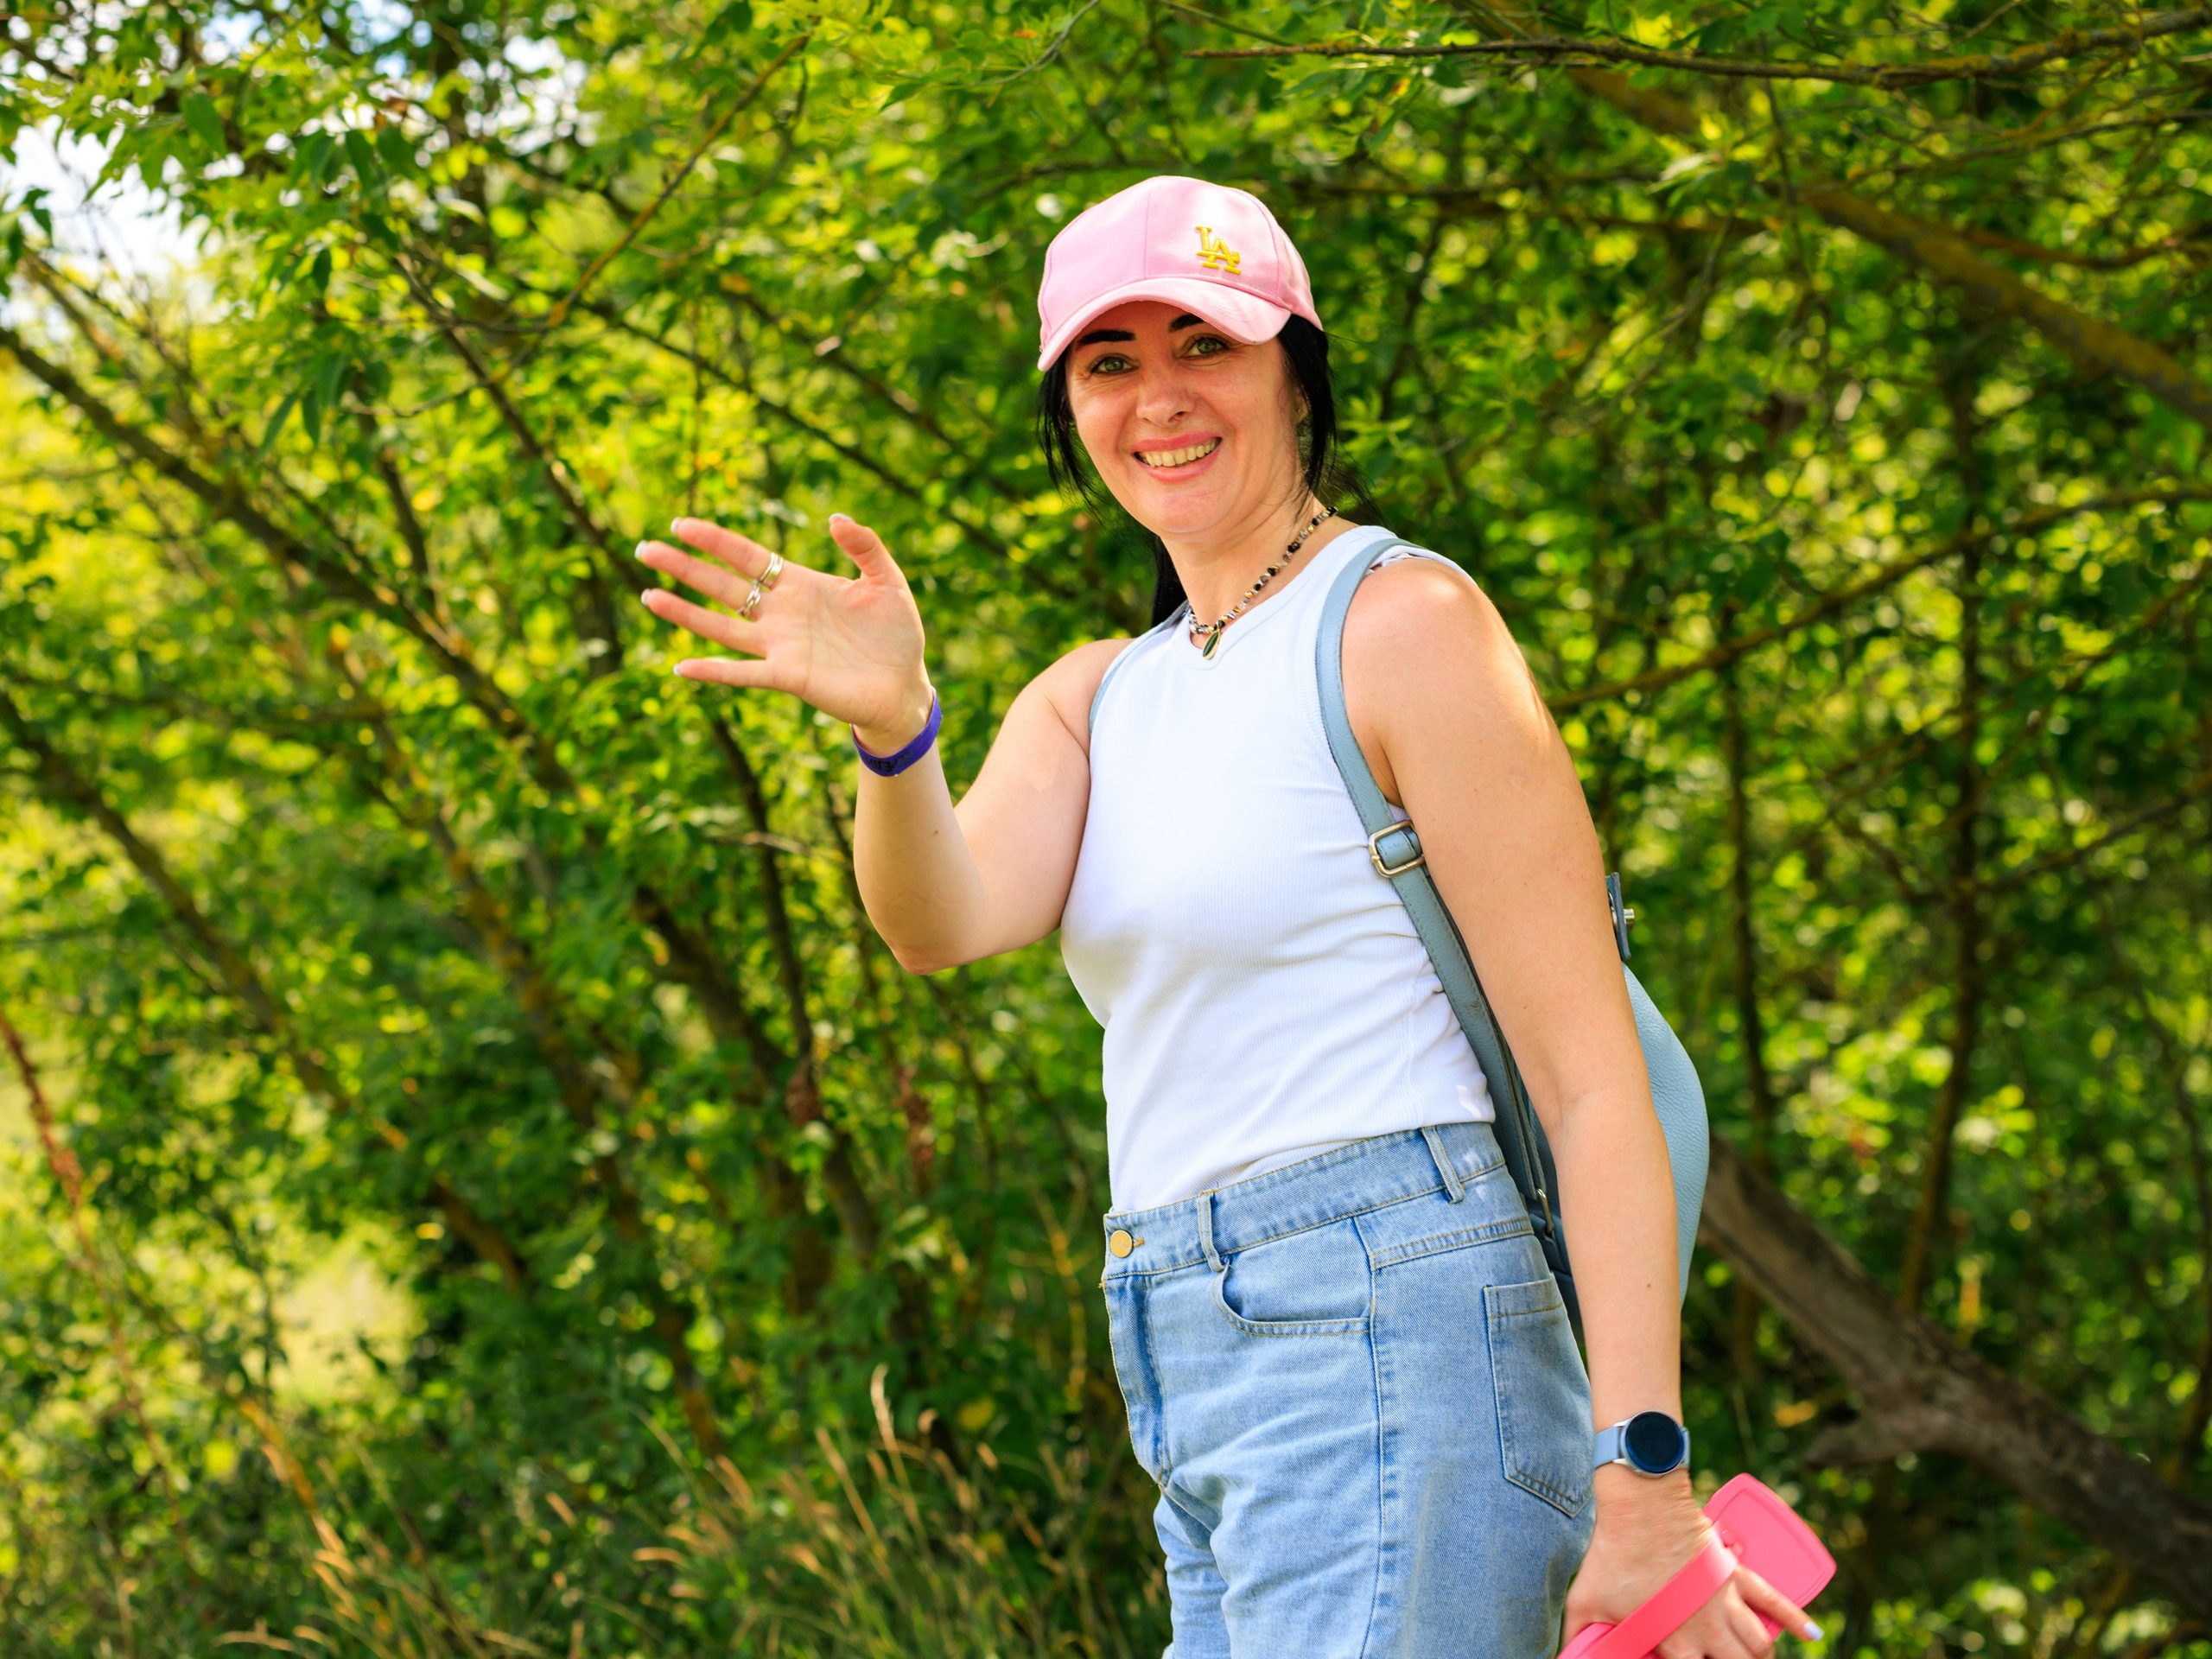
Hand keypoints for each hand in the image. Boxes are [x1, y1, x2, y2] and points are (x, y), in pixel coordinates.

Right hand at [636, 513, 934, 750]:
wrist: (905, 686)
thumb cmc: (897, 634)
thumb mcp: (888, 581)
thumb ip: (865, 546)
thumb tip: (834, 517)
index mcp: (801, 585)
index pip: (748, 557)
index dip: (715, 541)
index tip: (680, 525)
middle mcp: (781, 613)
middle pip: (723, 586)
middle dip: (685, 568)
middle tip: (645, 549)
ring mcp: (780, 646)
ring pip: (722, 626)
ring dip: (685, 613)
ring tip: (649, 596)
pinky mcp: (788, 677)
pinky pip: (744, 673)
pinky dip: (714, 671)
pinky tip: (682, 666)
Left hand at [1565, 1470, 1821, 1658]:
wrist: (1641, 1505)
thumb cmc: (1612, 1553)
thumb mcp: (1586, 1600)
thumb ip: (1577, 1635)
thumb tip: (1563, 1655)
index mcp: (1673, 1640)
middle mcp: (1706, 1627)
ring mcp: (1725, 1601)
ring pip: (1758, 1646)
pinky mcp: (1736, 1575)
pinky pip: (1774, 1599)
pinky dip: (1796, 1619)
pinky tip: (1812, 1635)